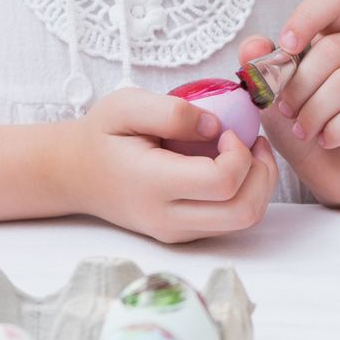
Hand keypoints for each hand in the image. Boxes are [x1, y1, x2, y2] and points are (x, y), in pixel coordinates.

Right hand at [69, 88, 277, 243]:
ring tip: (248, 153)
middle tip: (252, 143)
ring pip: (245, 221)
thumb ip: (172, 112)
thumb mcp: (125, 105)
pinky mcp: (186, 235)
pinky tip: (234, 167)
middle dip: (262, 174)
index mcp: (153, 184)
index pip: (223, 182)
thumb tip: (216, 126)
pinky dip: (248, 194)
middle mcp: (168, 217)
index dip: (240, 154)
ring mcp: (178, 232)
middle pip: (244, 212)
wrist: (76, 174)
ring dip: (260, 185)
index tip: (228, 131)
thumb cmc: (103, 136)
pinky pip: (233, 222)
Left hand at [240, 0, 339, 205]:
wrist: (336, 176)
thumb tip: (254, 45)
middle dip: (300, 85)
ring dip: (315, 112)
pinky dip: (336, 130)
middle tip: (285, 111)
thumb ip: (262, 71)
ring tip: (304, 131)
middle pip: (334, 49)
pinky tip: (327, 141)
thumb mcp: (273, 100)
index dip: (307, 17)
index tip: (287, 48)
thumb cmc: (307, 131)